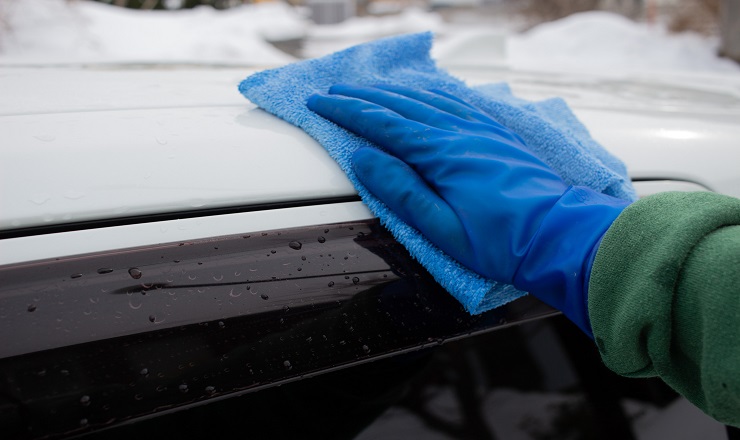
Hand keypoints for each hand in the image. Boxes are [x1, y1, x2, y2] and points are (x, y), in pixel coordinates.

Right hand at [307, 84, 629, 335]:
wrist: (558, 235)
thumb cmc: (501, 241)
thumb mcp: (441, 227)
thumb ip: (400, 190)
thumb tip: (364, 159)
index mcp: (442, 154)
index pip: (382, 124)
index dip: (347, 113)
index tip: (320, 104)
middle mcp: (459, 132)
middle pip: (400, 105)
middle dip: (362, 97)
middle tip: (333, 92)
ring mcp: (480, 129)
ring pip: (426, 98)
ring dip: (391, 92)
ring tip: (367, 88)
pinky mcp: (495, 134)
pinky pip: (455, 101)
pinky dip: (429, 92)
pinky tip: (422, 90)